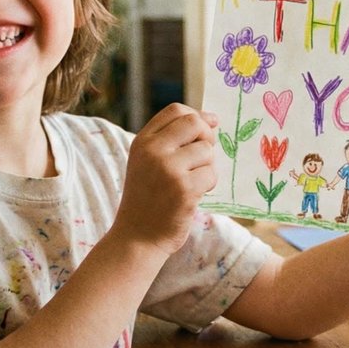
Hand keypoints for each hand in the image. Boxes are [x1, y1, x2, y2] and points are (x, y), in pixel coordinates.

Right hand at [114, 104, 219, 256]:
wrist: (137, 237)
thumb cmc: (147, 199)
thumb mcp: (147, 163)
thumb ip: (171, 140)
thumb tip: (211, 120)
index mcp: (142, 141)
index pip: (176, 110)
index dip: (197, 116)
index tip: (207, 127)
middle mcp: (153, 151)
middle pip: (195, 123)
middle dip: (207, 136)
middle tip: (203, 156)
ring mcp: (169, 169)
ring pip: (207, 151)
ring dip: (207, 166)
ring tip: (192, 181)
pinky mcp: (184, 189)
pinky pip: (211, 174)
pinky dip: (209, 184)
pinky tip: (195, 194)